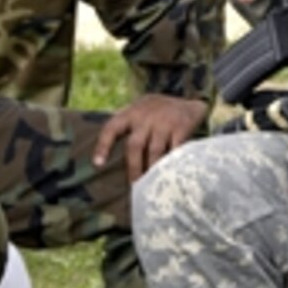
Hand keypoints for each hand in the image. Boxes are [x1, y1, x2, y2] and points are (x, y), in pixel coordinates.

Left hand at [92, 94, 208, 182]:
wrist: (190, 101)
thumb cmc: (158, 112)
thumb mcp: (141, 111)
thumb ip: (128, 128)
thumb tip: (107, 159)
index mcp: (131, 113)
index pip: (112, 128)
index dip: (103, 145)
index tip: (98, 164)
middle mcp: (145, 116)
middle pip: (134, 146)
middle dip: (133, 168)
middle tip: (135, 186)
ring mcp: (164, 121)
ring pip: (154, 151)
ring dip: (151, 170)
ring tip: (150, 186)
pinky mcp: (181, 127)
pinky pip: (174, 150)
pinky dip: (171, 164)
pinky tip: (170, 175)